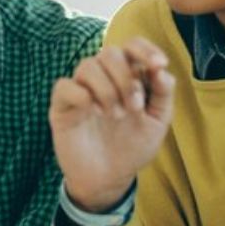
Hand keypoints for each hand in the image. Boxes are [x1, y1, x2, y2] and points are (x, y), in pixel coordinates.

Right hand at [49, 38, 175, 211]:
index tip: (158, 64)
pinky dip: (81, 95)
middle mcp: (103, 78)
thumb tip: (162, 71)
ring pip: (88, 66)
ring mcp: (81, 90)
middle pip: (110, 53)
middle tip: (134, 108)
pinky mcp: (62, 106)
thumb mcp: (157, 123)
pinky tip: (92, 112)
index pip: (132, 46)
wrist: (108, 179)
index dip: (145, 49)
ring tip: (115, 115)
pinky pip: (65, 86)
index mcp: (127, 76)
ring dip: (107, 89)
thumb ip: (163, 95)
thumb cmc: (132, 147)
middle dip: (126, 78)